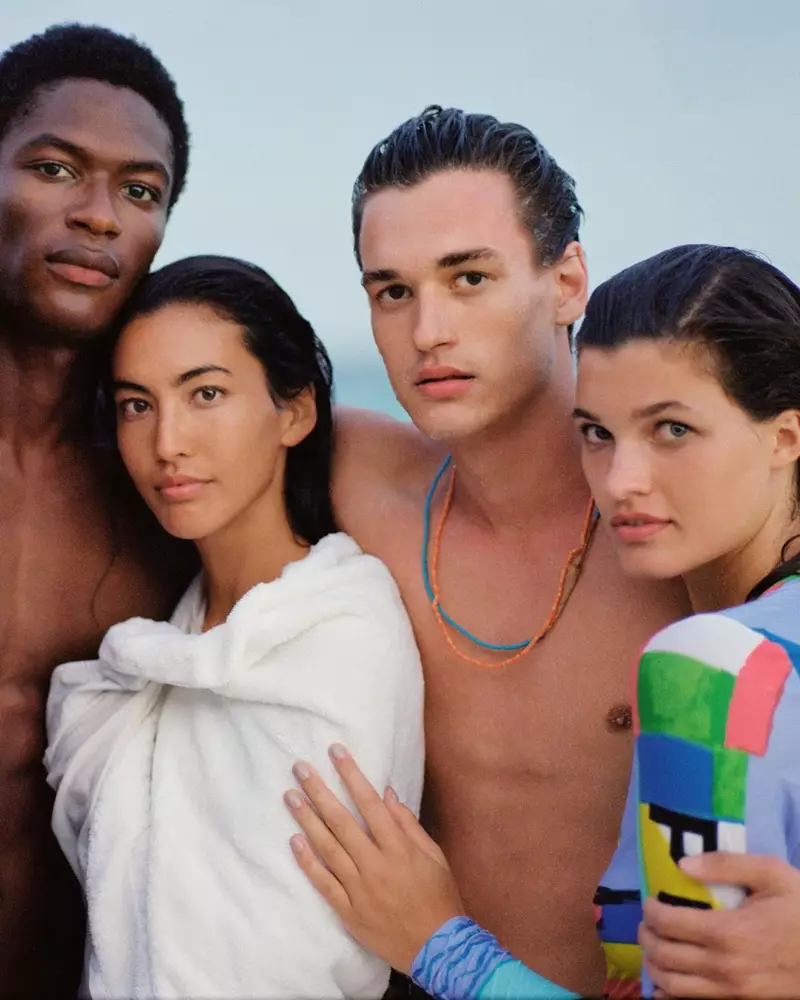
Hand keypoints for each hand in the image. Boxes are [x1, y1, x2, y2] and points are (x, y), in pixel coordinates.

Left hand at [285, 743, 464, 973]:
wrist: (438, 949)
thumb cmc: (440, 898)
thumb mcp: (434, 856)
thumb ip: (408, 825)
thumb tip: (386, 794)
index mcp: (399, 849)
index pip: (369, 803)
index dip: (352, 775)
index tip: (336, 752)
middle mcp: (376, 865)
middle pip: (341, 821)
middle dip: (319, 791)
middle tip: (300, 768)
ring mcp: (359, 889)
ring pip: (327, 848)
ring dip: (306, 819)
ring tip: (290, 796)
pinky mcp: (348, 911)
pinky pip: (323, 882)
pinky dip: (308, 861)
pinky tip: (295, 840)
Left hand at [640, 852, 799, 997]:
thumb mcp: (772, 874)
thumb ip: (726, 865)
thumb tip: (682, 864)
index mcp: (728, 932)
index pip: (668, 923)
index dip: (651, 911)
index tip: (650, 900)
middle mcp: (724, 966)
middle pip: (664, 955)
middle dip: (647, 936)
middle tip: (648, 922)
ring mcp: (732, 991)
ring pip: (673, 984)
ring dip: (654, 964)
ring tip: (654, 946)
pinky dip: (671, 994)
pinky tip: (665, 983)